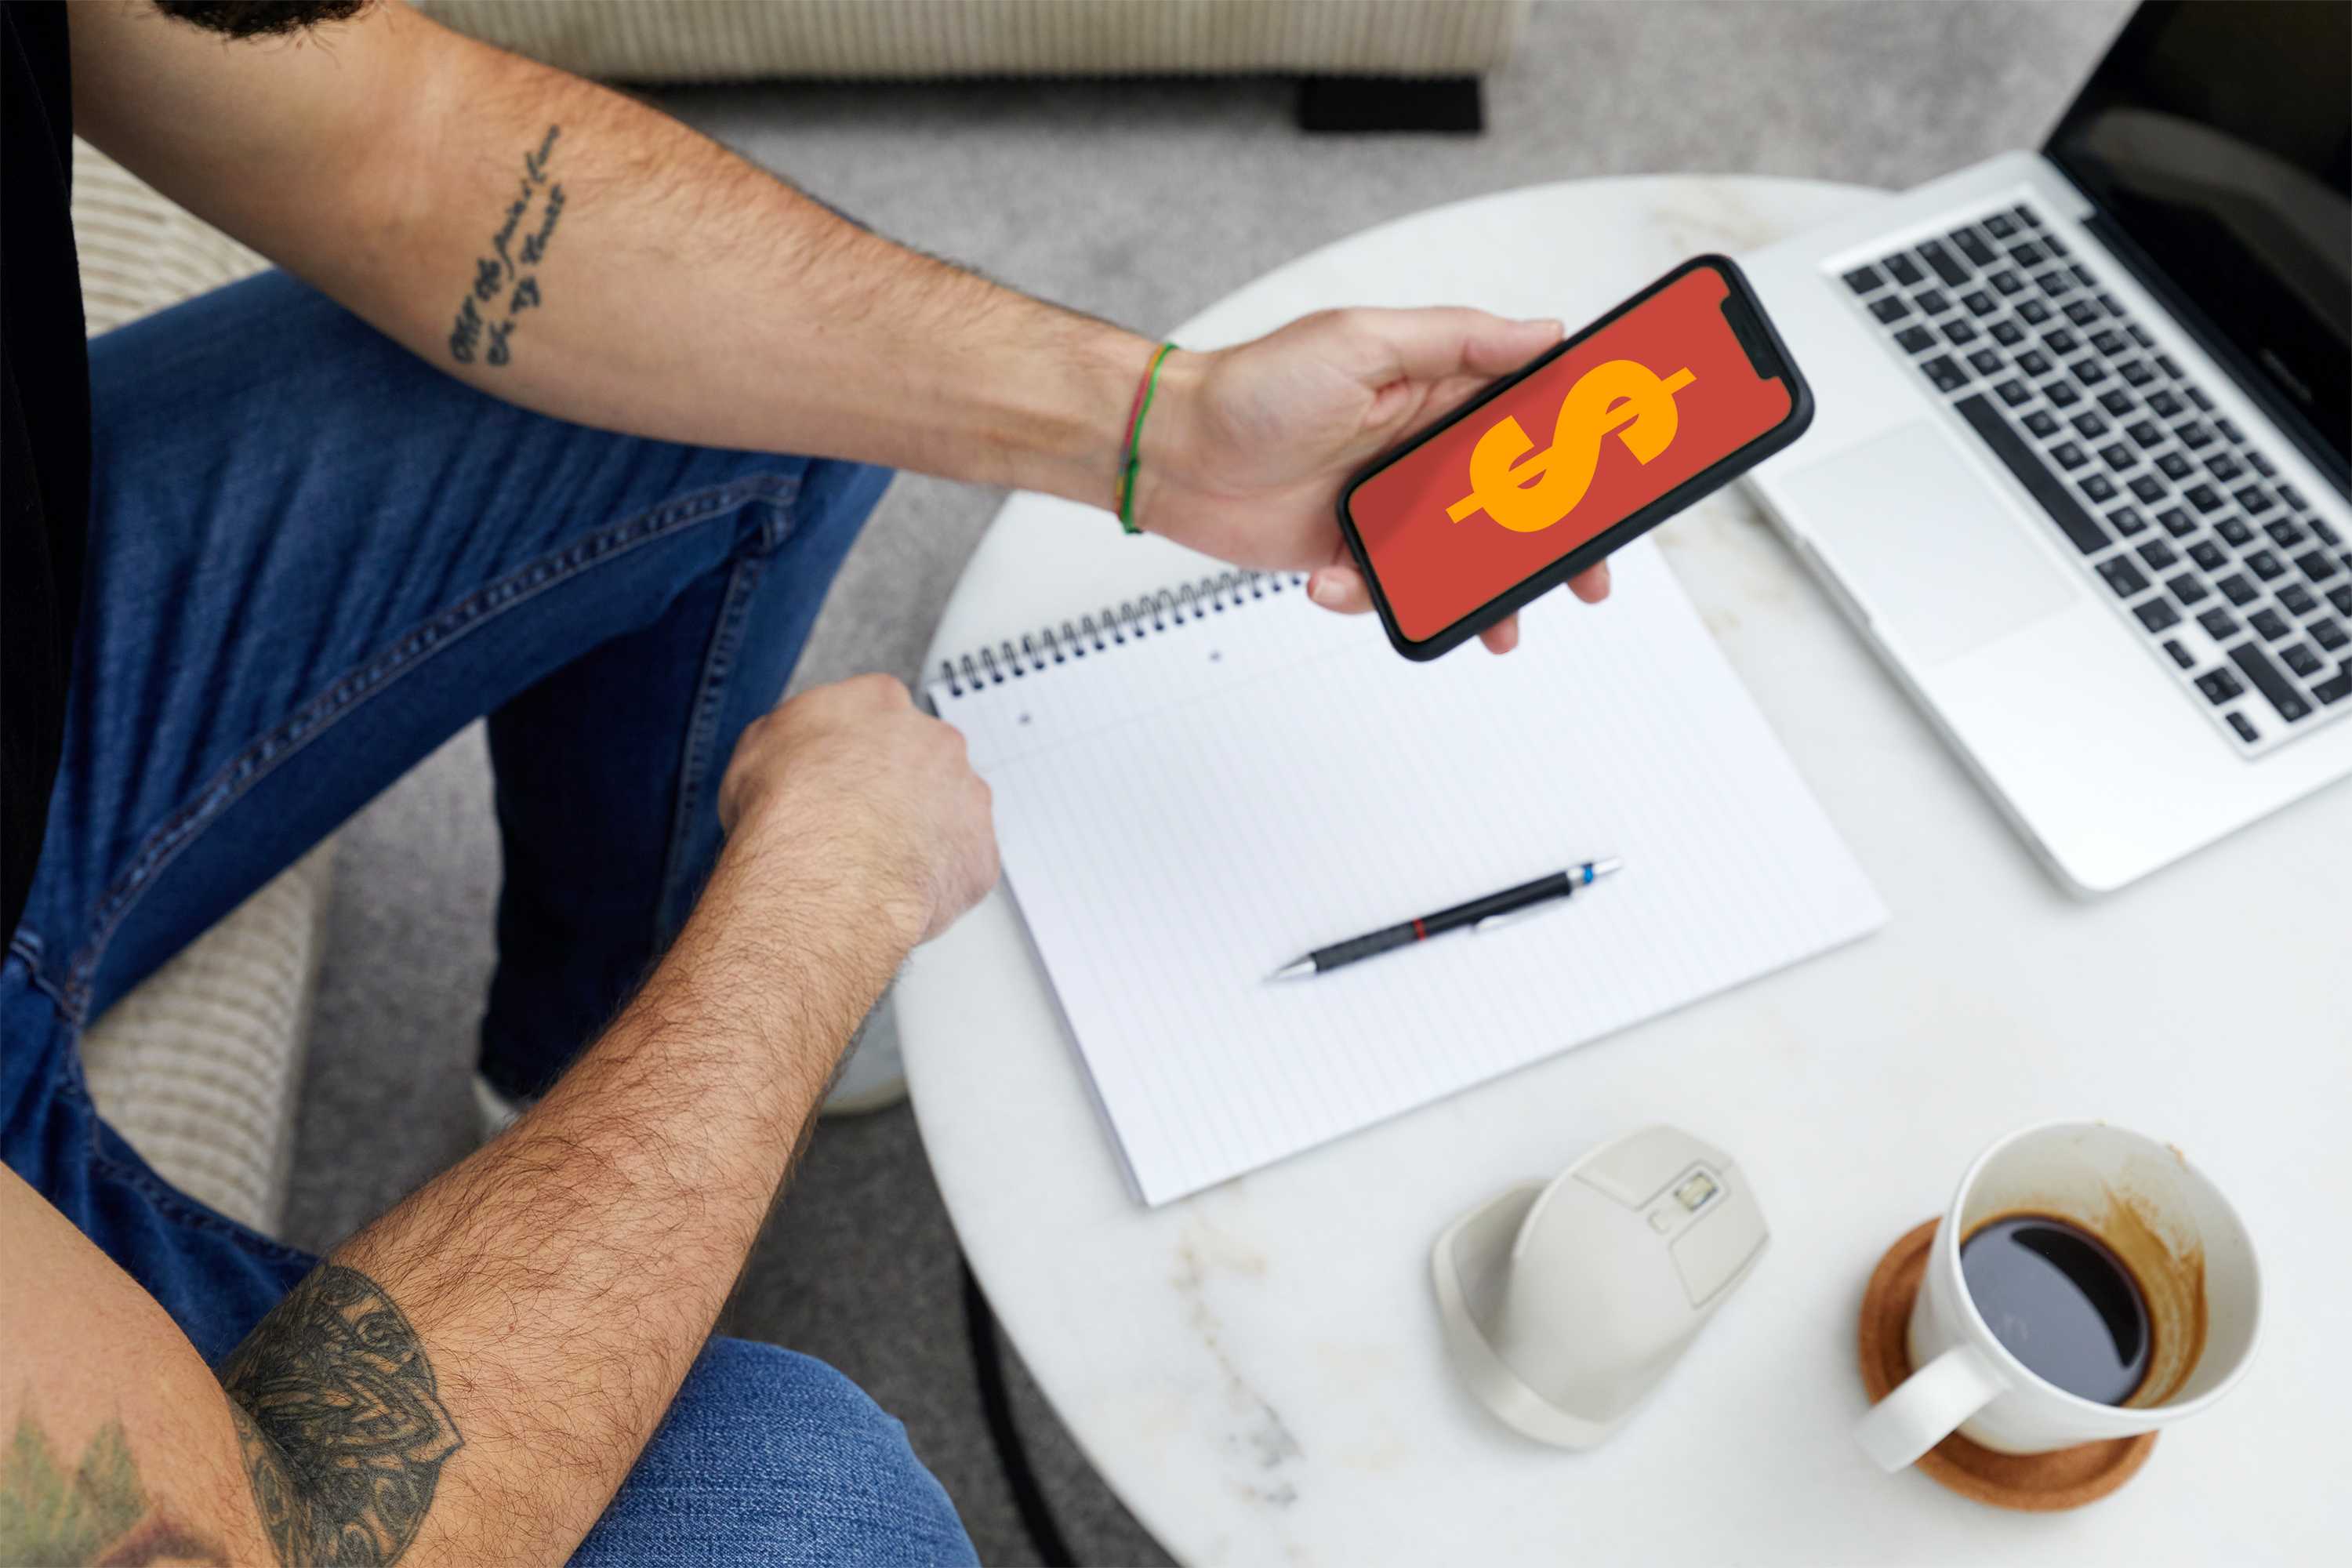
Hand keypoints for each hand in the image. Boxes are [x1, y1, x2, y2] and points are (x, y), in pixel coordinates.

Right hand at [719, 675, 997, 946]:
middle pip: (924, 759)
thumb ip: (797, 735)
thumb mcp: (759, 745)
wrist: (825, 874)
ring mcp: (967, 796)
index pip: (878, 712)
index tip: (842, 778)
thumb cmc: (789, 812)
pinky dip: (938, 880)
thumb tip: (801, 748)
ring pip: (950, 812)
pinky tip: (898, 892)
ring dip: (923, 833)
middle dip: (897, 790)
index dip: (856, 752)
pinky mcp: (981, 853)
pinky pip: (962, 866)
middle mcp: (936, 740)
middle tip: (860, 826)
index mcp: (881, 701)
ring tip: (877, 867)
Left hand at [1131, 309, 1613, 653]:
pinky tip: (1332, 579)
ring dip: (1482, 594)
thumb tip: (1545, 333)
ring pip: (1460, 560)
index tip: (1623, 482)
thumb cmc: (1252, 386)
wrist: (1169, 451)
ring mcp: (1387, 507)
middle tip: (1583, 578)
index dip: (1582, 452)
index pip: (1533, 422)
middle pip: (1514, 505)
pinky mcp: (1349, 551)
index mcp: (1438, 394)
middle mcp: (1420, 452)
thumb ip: (1457, 341)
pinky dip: (1368, 596)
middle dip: (1553, 546)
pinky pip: (1387, 589)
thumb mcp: (1363, 342)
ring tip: (1498, 624)